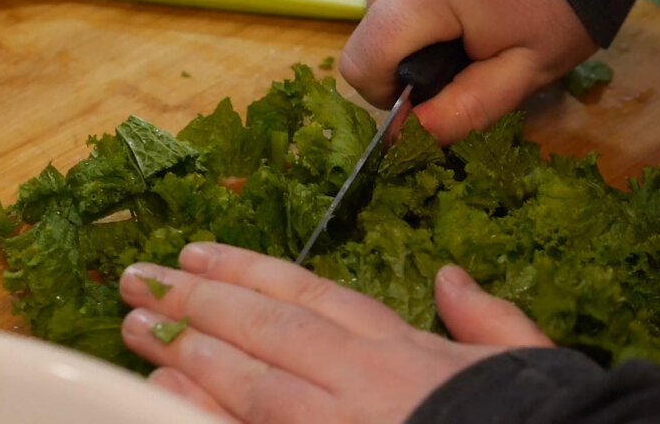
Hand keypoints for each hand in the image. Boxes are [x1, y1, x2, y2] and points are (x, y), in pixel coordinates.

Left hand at [120, 243, 552, 422]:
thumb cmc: (526, 413)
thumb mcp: (518, 356)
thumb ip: (482, 315)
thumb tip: (450, 278)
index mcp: (401, 343)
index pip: (310, 293)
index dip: (250, 270)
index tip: (202, 252)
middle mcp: (362, 372)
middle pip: (265, 324)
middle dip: (197, 295)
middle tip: (139, 275)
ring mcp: (340, 418)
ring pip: (248, 373)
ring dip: (184, 343)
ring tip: (133, 321)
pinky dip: (203, 407)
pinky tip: (161, 389)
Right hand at [340, 0, 596, 144]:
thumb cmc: (565, 3)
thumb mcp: (525, 70)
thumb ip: (463, 108)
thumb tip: (406, 135)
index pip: (360, 61)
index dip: (385, 91)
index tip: (425, 94)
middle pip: (371, 28)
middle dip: (406, 51)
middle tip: (463, 49)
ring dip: (414, 16)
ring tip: (470, 10)